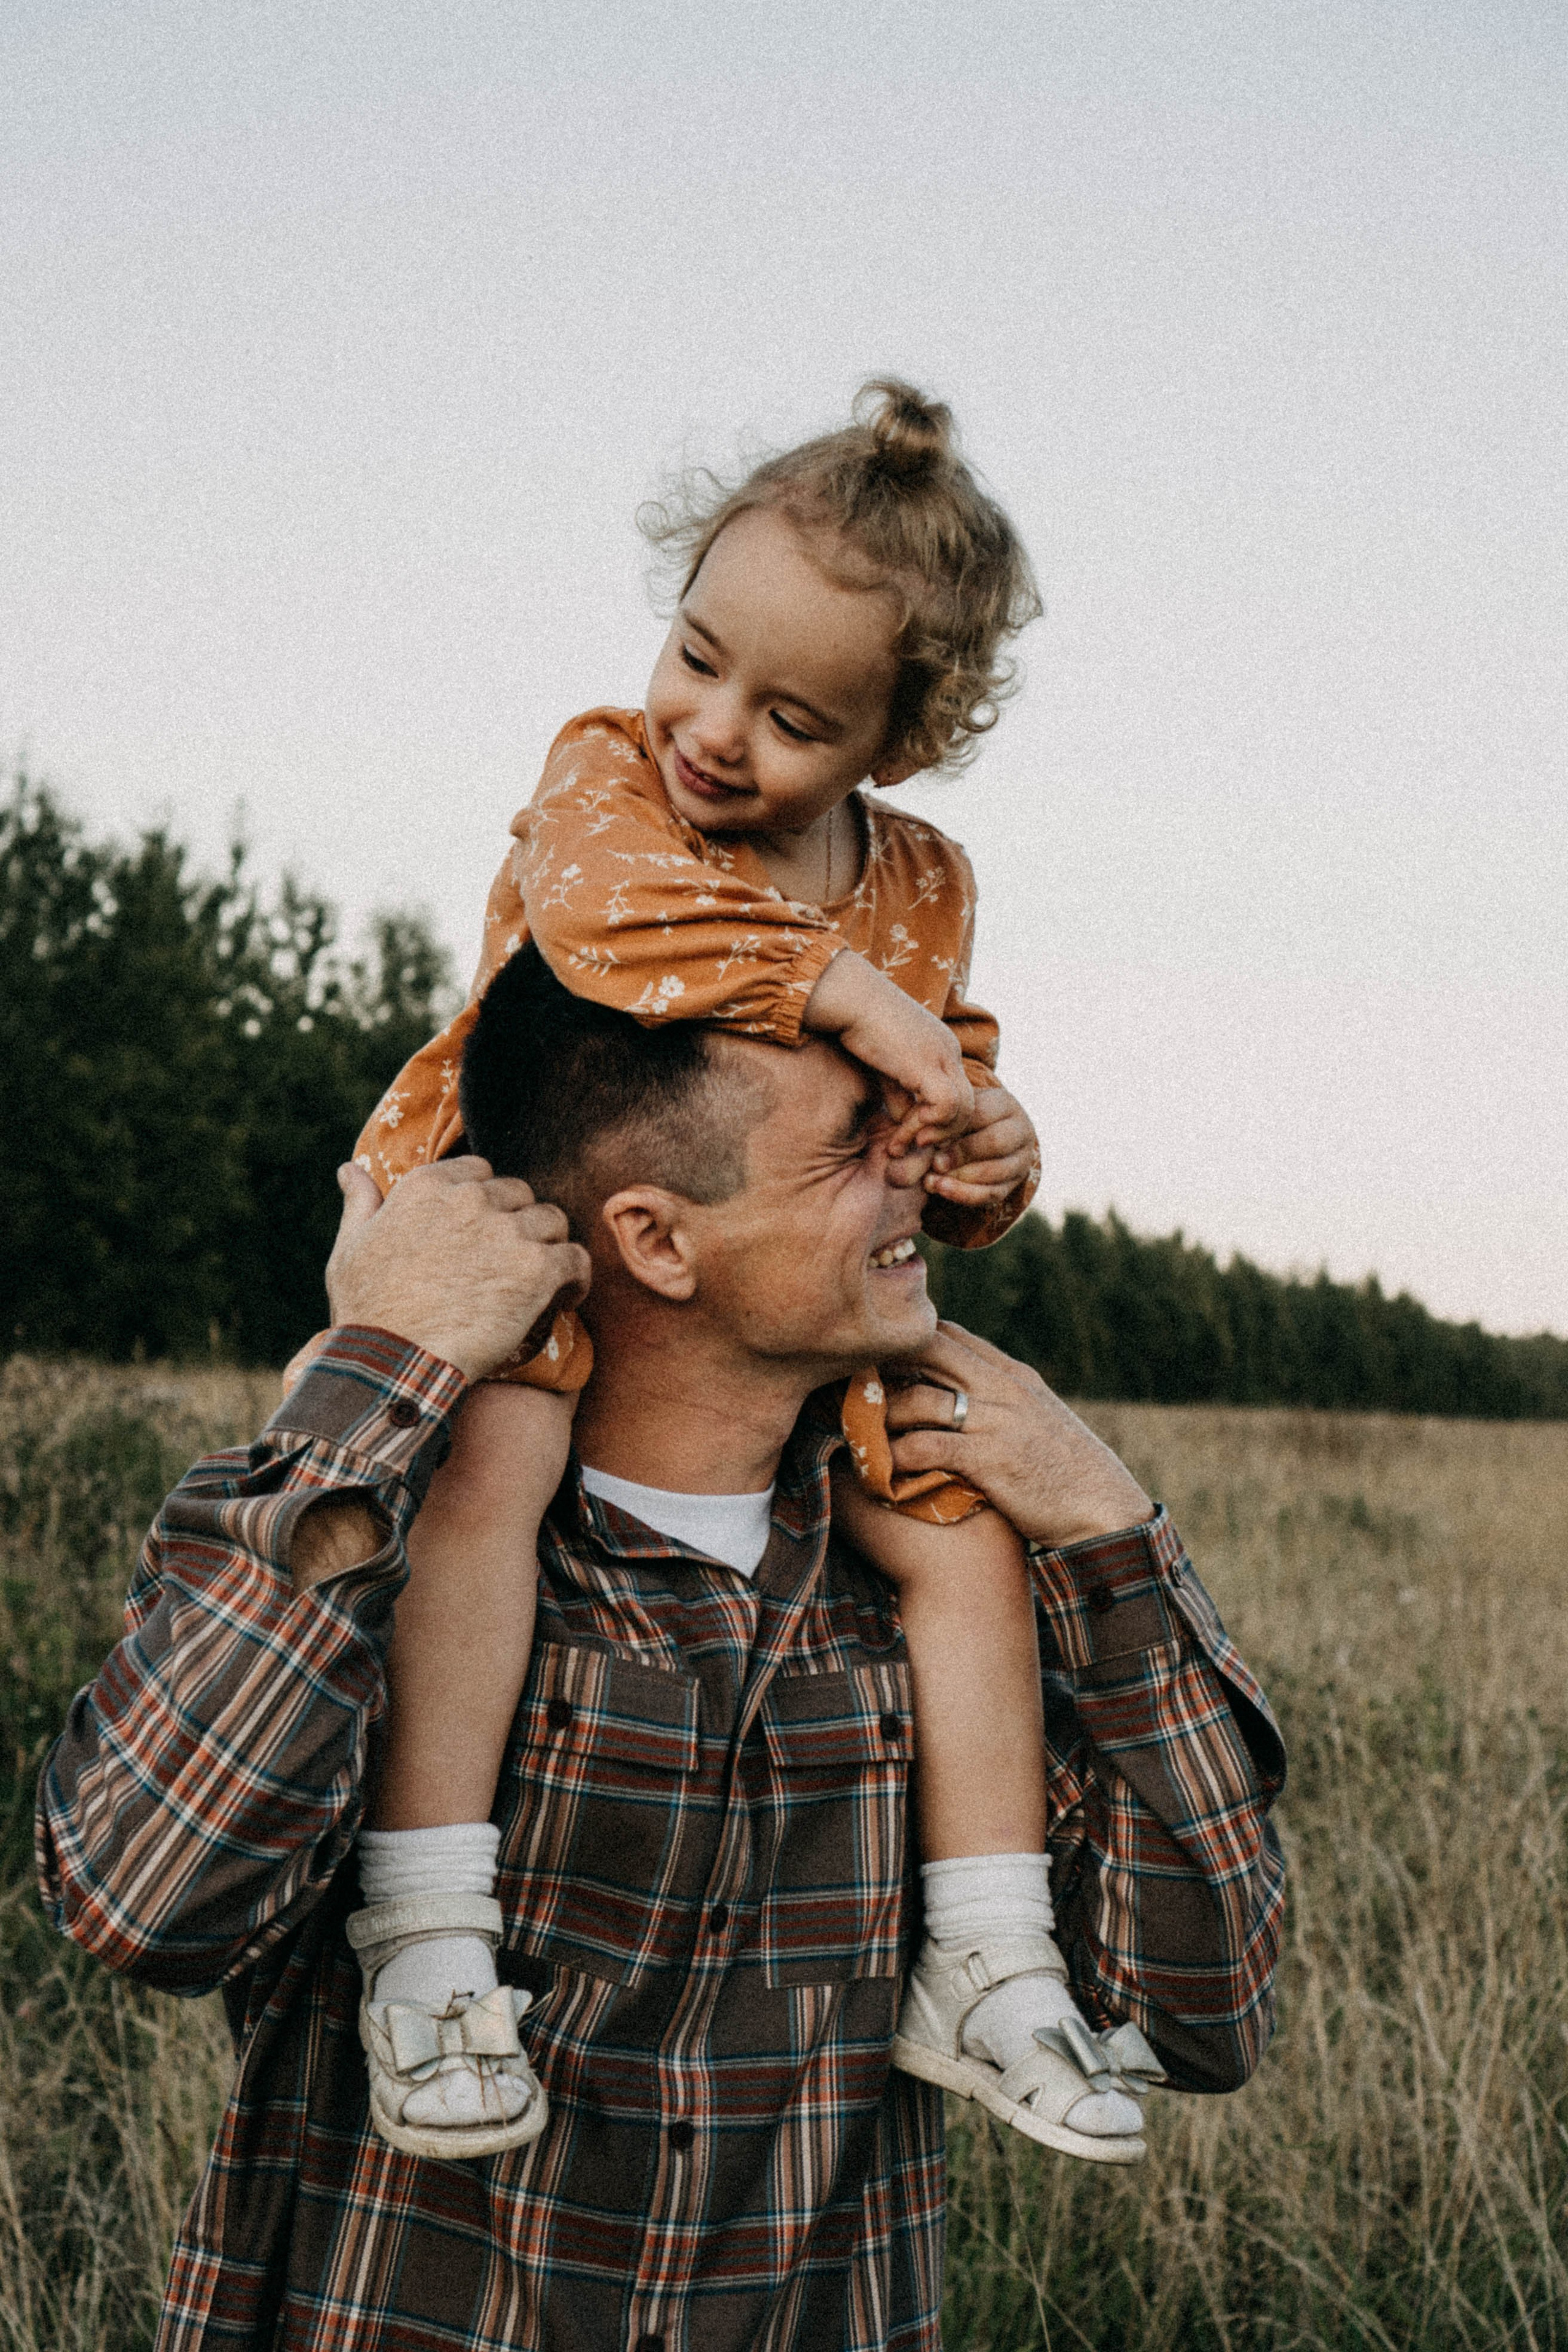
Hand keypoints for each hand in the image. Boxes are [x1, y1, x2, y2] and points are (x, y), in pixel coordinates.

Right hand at [325, 1158, 590, 1382]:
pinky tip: (565, 1298)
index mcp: (428, 1186)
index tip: (483, 1232)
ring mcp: (507, 1231)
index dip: (487, 1203)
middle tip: (511, 1264)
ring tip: (540, 1281)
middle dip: (518, 1225)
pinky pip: (575, 1259)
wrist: (393, 1362)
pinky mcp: (536, 1268)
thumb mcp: (350, 1248)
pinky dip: (576, 1278)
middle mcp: (471, 1198)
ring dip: (548, 1248)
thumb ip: (361, 1203)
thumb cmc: (367, 1312)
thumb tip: (350, 1170)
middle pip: (519, 1195)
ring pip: (552, 1221)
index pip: (480, 1173)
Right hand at [804, 949, 972, 1146]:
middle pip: (969, 1106)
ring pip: (964, 1110)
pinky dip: (931, 1123)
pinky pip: (946, 1106)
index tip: (908, 1136)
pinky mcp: (928, 1063)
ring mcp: (943, 1056)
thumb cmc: (857, 1025)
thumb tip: (908, 1125)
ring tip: (904, 1143)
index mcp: (942, 1049)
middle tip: (913, 1147)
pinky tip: (907, 1127)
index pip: (957, 1097)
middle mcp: (950, 1052)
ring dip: (934, 1134)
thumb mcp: (885, 1068)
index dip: (938, 1123)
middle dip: (942, 1134)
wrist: (848, 996)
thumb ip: (901, 1096)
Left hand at [881, 1322, 1151, 1547]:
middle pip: (928, 1352)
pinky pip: (926, 1447)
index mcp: (1014, 1375)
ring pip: (919, 1400)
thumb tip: (962, 1398)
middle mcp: (1003, 1388)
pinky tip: (878, 1471)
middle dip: (885, 1364)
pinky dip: (896, 1457)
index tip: (879, 1358)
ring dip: (881, 1417)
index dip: (909, 1341)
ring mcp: (996, 1422)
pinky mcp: (989, 1460)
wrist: (1105, 1510)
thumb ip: (1002, 1401)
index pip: (951, 1335)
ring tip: (857, 1433)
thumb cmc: (1070, 1473)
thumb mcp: (1039, 1420)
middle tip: (850, 1384)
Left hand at [925, 1085, 1038, 1207]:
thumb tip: (919, 1131)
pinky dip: (964, 1194)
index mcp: (1005, 1104)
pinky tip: (941, 1189)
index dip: (949, 1128)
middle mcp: (1020, 1130)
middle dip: (961, 1154)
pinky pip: (993, 1193)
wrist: (979, 1137)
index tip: (922, 1139)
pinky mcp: (1013, 1183)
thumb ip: (935, 1116)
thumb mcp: (950, 1110)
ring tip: (932, 1179)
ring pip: (997, 1171)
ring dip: (961, 1178)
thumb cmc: (958, 1119)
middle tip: (934, 1162)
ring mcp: (1021, 1159)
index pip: (980, 1113)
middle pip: (995, 1142)